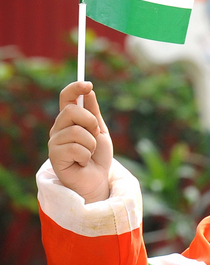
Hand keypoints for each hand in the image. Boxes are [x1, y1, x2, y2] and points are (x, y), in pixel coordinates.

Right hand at [48, 81, 112, 202]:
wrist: (96, 179)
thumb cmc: (97, 156)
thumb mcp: (100, 131)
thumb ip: (94, 113)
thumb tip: (89, 91)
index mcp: (69, 120)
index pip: (66, 98)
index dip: (75, 88)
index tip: (88, 84)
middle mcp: (58, 128)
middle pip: (72, 111)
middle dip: (91, 123)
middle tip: (94, 135)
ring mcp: (55, 142)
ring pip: (77, 131)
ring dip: (91, 144)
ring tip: (88, 153)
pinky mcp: (55, 156)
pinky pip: (76, 148)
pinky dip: (86, 156)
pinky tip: (82, 162)